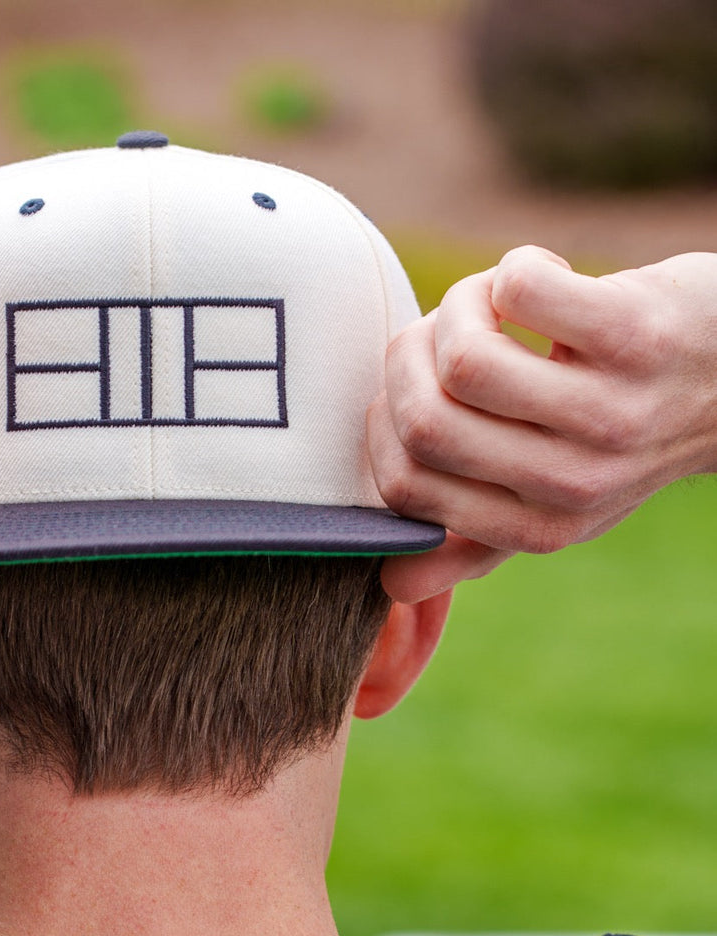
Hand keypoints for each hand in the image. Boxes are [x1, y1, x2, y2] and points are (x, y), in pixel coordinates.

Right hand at [368, 246, 716, 601]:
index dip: (380, 425)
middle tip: (442, 331)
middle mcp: (573, 482)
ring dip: (458, 307)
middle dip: (407, 358)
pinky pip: (519, 290)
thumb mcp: (556, 499)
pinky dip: (512, 269)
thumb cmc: (626, 429)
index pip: (404, 484)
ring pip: (463, 357)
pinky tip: (542, 276)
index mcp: (538, 525)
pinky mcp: (635, 335)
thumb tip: (391, 586)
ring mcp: (608, 411)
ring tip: (490, 299)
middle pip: (422, 420)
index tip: (404, 388)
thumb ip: (475, 538)